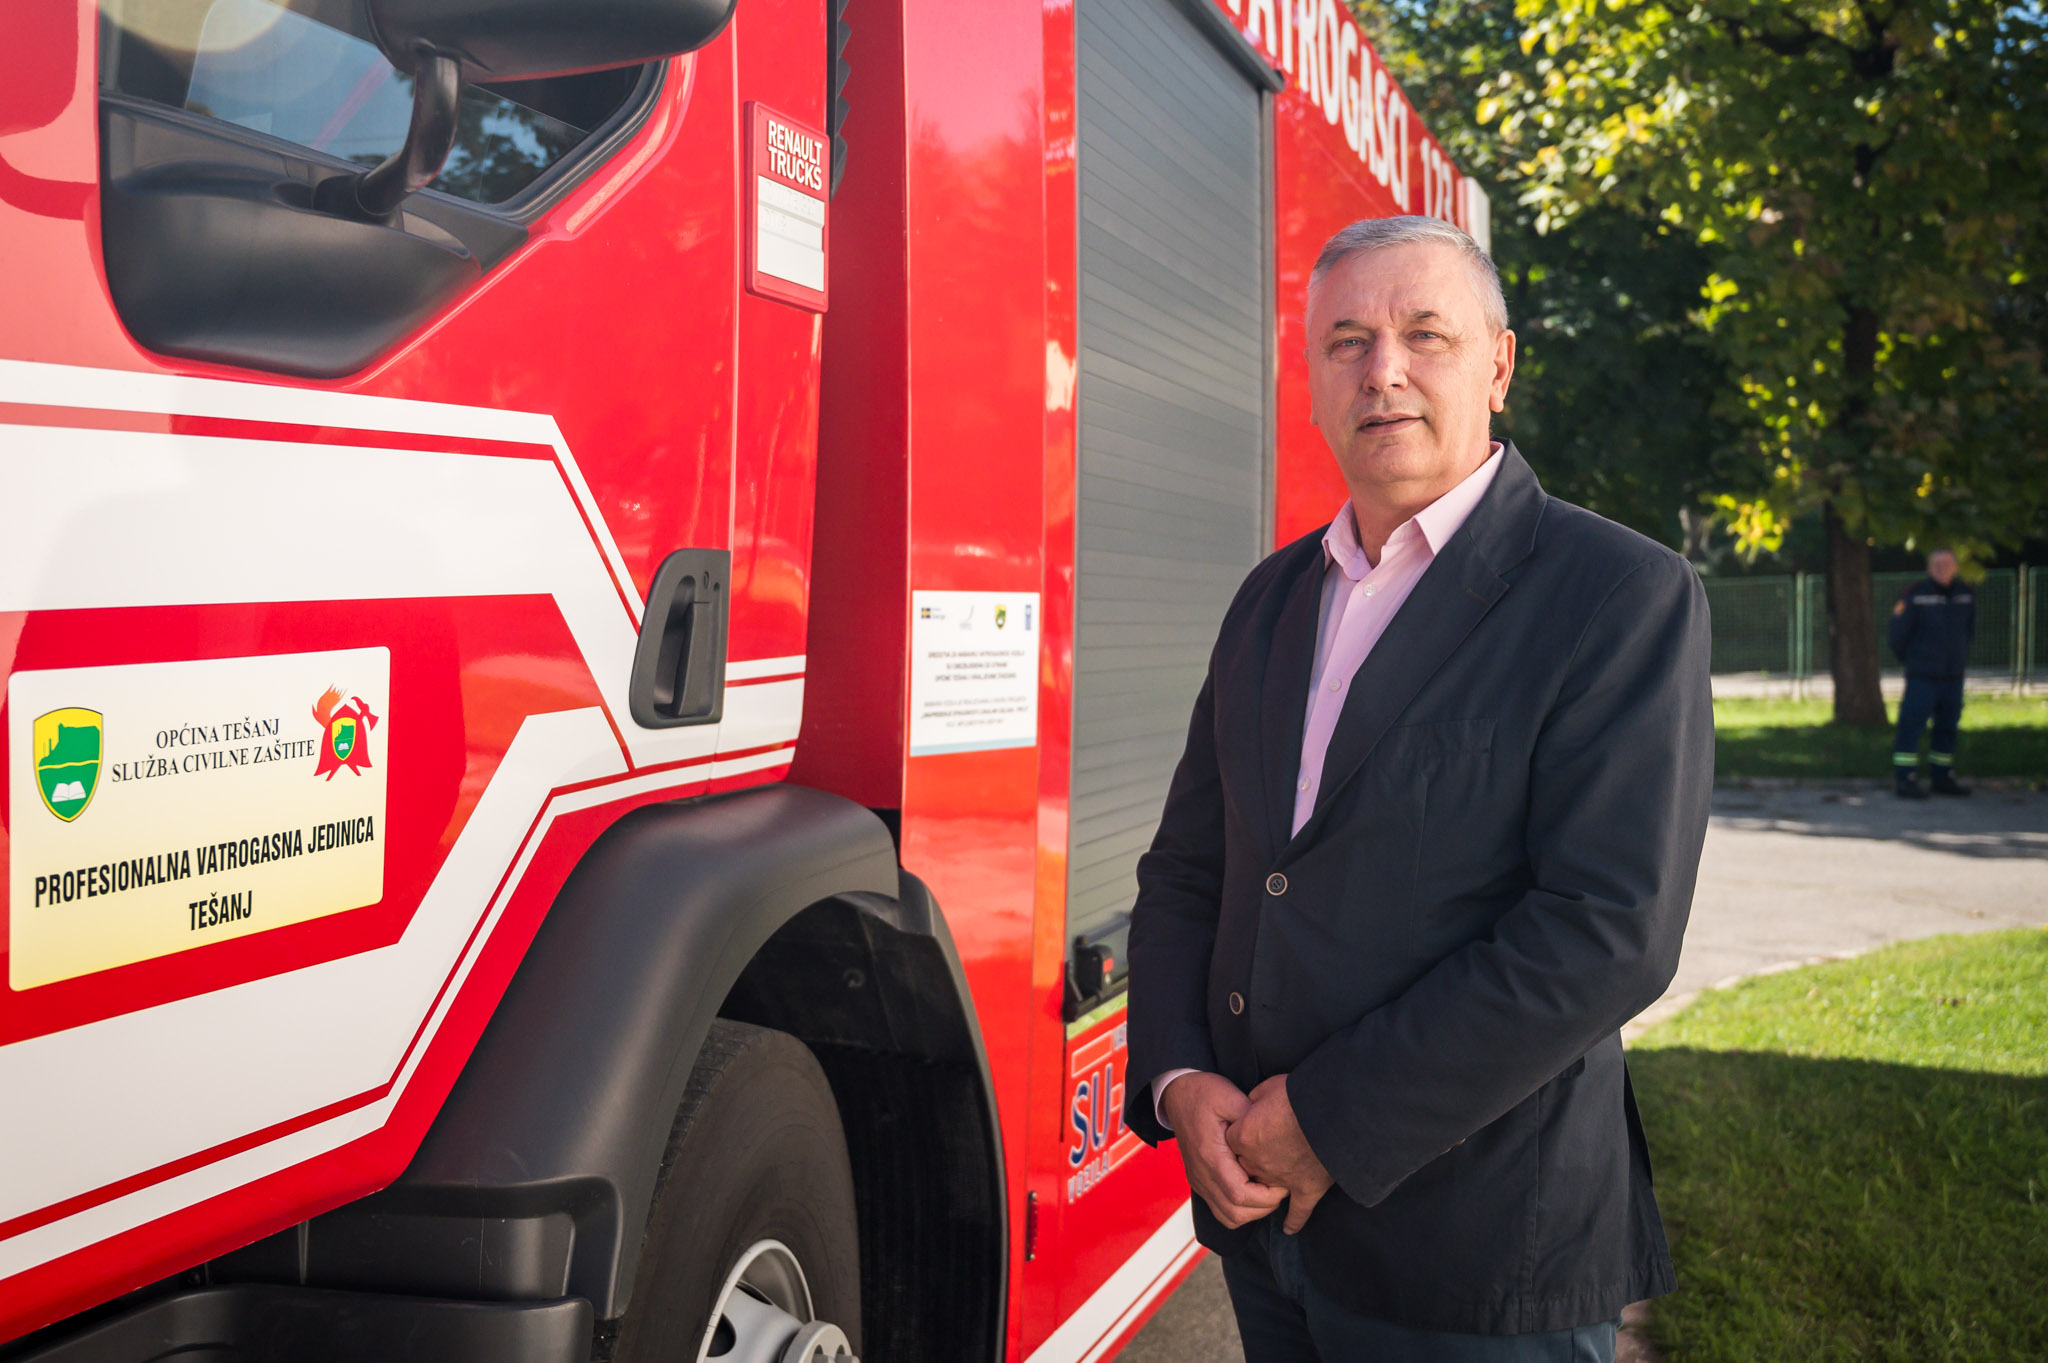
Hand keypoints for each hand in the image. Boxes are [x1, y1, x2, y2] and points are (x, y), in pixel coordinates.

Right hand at [1158, 1072, 1288, 1228]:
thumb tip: (1271, 1137)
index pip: (1240, 1194)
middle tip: (1280, 1188)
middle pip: (1235, 1214)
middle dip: (1264, 1208)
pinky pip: (1220, 1210)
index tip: (1283, 1183)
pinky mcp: (1199, 1182)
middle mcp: (1202, 1175)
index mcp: (1210, 1156)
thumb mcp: (1229, 1096)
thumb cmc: (1203, 1093)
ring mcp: (1198, 1181)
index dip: (1267, 1196)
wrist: (1176, 1094)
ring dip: (1252, 1212)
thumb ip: (1251, 1117)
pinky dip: (1240, 1209)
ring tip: (1268, 1191)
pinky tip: (1252, 1190)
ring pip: (1228, 1217)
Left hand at [1226, 1075, 1334, 1233]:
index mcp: (1243, 1137)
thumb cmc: (1297, 1096)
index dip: (1240, 1131)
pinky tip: (1289, 1229)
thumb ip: (1254, 1099)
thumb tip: (1251, 1104)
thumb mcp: (1268, 1087)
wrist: (1331, 1113)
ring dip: (1268, 1183)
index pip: (1231, 1140)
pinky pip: (1298, 1211)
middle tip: (1265, 1146)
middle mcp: (1257, 1163)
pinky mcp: (1307, 1188)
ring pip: (1267, 1187)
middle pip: (1246, 1167)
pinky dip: (1294, 1221)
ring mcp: (1281, 1179)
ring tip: (1276, 1176)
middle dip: (1251, 1160)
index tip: (1250, 1124)